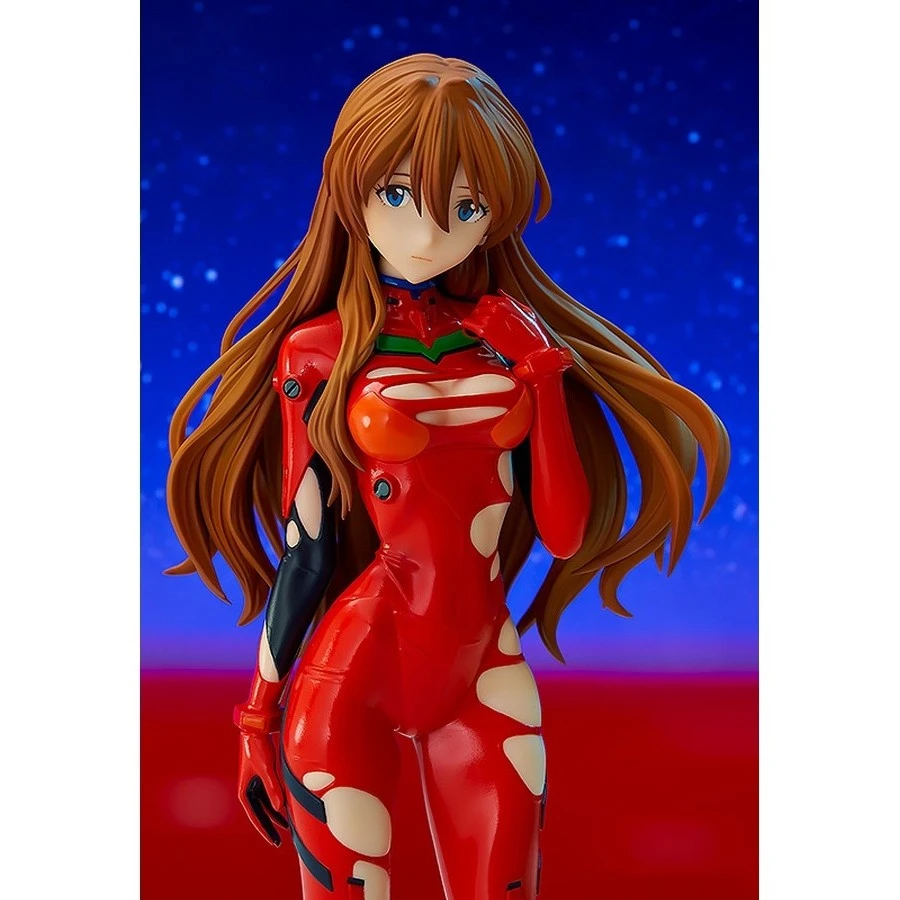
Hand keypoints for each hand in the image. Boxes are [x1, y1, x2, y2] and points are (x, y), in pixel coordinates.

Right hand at [238, 731, 289, 845]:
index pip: (255, 816)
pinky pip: (269, 793)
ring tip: (286, 826)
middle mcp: (249, 788)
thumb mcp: (266, 768)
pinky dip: (277, 801)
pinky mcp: (262, 774)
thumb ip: (273, 787)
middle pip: (260, 812)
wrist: (256, 727)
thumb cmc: (258, 747)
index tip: (272, 840)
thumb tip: (279, 807)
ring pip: (266, 804)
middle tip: (278, 841)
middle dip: (269, 826)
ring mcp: (255, 782)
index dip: (264, 829)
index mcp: (244, 790)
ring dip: (275, 814)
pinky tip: (285, 807)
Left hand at [461, 291, 552, 363]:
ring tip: (479, 333)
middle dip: (479, 316)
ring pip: (472, 315)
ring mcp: (489, 317)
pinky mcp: (484, 330)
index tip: (486, 319)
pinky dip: (468, 329)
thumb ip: (514, 303)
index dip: (485, 310)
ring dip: (474, 324)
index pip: (486, 300)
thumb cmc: (534, 337)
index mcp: (506, 302)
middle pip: (478, 307)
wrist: (534, 354)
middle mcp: (496, 306)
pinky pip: (468, 324)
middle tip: (482, 327)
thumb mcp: (528, 314)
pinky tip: (473, 335)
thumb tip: (501, 293)